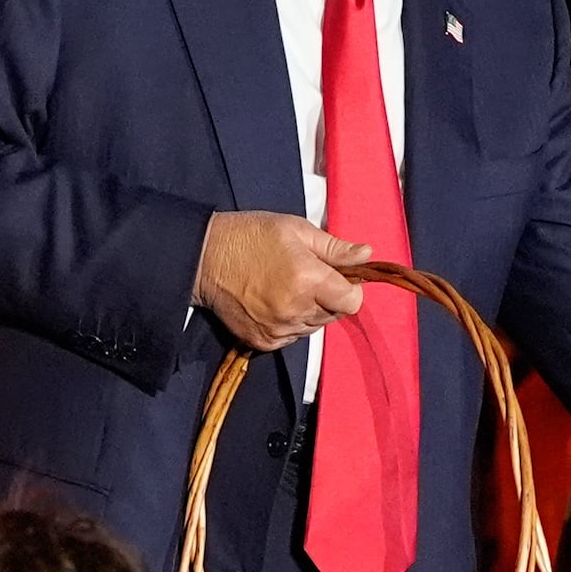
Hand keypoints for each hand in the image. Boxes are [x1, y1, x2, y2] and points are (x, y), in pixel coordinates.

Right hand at [194, 210, 370, 350]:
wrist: (204, 258)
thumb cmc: (250, 237)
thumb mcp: (296, 230)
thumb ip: (334, 248)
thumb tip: (366, 254)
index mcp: (308, 279)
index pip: (352, 302)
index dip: (349, 289)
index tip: (337, 277)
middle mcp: (295, 309)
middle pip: (334, 314)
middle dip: (328, 297)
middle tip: (306, 276)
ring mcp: (278, 328)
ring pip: (314, 327)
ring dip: (310, 311)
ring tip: (286, 287)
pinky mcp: (263, 341)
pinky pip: (293, 337)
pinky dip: (290, 323)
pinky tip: (274, 302)